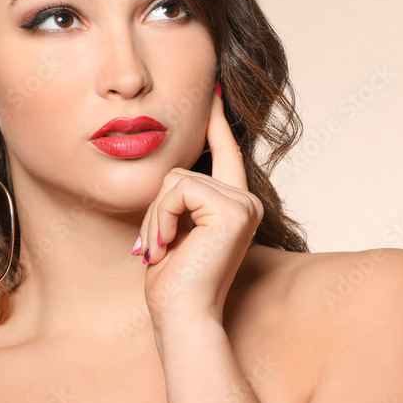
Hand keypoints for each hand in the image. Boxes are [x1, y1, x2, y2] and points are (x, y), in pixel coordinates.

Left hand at [135, 84, 263, 327]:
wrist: (181, 315)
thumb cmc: (173, 282)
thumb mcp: (173, 228)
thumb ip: (179, 198)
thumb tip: (171, 169)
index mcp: (234, 204)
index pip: (225, 152)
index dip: (216, 120)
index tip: (213, 87)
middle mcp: (246, 200)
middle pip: (182, 170)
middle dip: (157, 208)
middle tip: (157, 247)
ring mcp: (243, 203)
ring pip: (175, 179)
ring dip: (156, 216)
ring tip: (162, 250)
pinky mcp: (232, 209)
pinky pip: (177, 190)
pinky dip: (162, 218)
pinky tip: (169, 247)